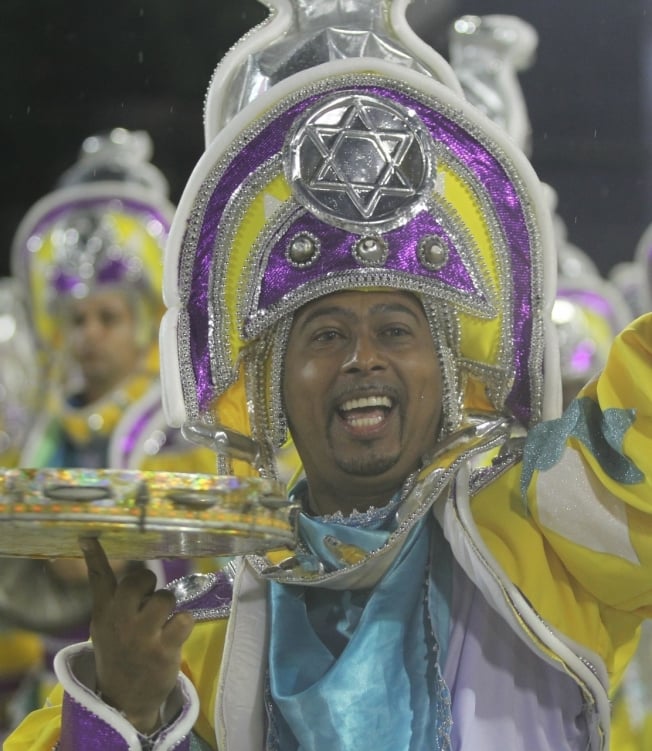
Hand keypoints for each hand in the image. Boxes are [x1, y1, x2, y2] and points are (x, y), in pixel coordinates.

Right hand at [80, 537, 194, 733]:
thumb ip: (111, 600)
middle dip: (148, 583)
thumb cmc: (120, 653)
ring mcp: (141, 637)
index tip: (88, 536)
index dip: (95, 557)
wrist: (124, 700)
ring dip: (169, 606)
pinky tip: (176, 634)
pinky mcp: (163, 650)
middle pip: (138, 581)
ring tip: (162, 623)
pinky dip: (185, 623)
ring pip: (165, 598)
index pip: (99, 580)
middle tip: (149, 598)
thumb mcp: (105, 627)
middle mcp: (120, 622)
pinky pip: (184, 618)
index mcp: (104, 614)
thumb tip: (130, 576)